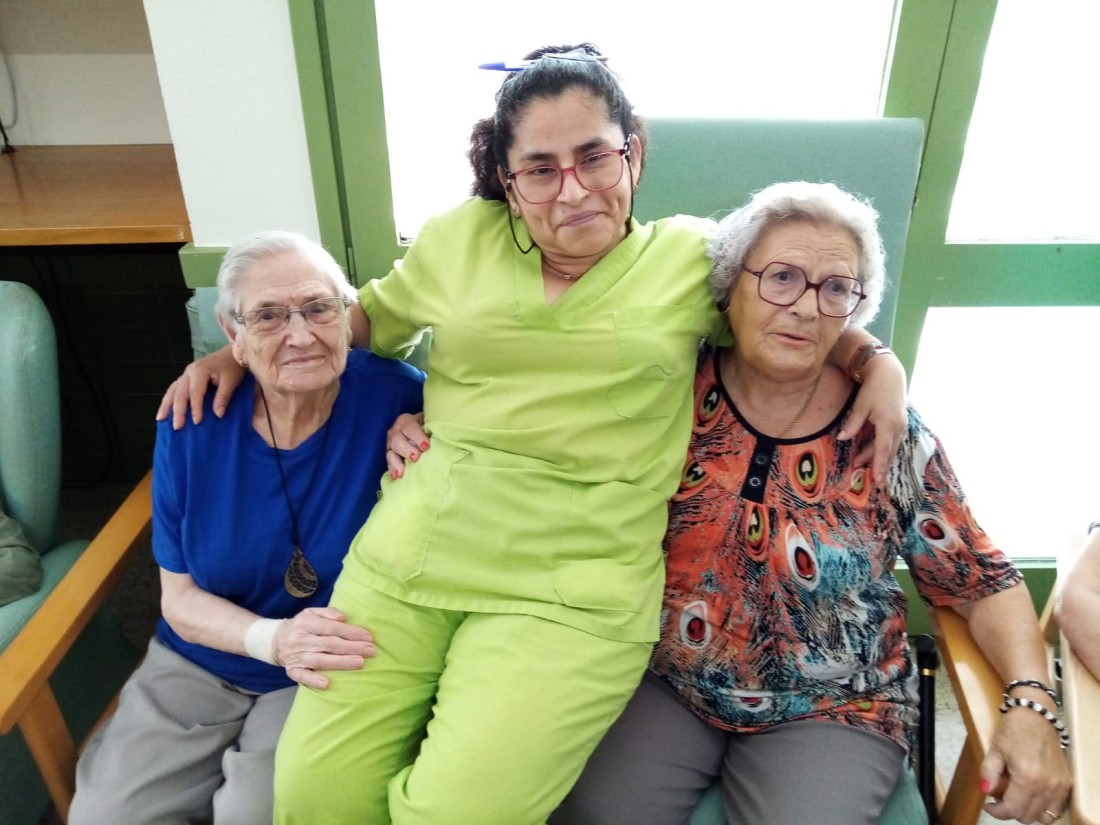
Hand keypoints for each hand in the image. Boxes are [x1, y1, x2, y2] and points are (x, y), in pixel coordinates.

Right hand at [156, 346, 244, 429]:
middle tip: (177, 427)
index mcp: (199, 371)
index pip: (195, 392)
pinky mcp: (186, 377)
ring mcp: (186, 374)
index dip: (195, 408)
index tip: (197, 422)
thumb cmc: (232, 367)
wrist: (232, 353)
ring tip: (161, 419)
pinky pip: (174, 389)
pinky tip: (164, 410)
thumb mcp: (231, 381)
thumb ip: (223, 397)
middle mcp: (189, 372)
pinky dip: (168, 400)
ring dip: (166, 405)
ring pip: (173, 390)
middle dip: (178, 411)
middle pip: (180, 393)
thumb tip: (218, 415)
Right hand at [273, 607, 374, 689]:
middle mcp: (300, 640)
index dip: (350, 632)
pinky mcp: (292, 670)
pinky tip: (327, 683)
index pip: (331, 628)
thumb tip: (343, 618)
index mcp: (306, 623)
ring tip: (359, 663)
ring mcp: (296, 656)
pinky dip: (314, 680)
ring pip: (320, 660)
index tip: (368, 637)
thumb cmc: (300, 626)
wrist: (274, 641)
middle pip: (329, 644)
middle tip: (371, 651)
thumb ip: (328, 613)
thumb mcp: (311, 613)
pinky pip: (303, 676)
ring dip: (341, 662)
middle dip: (352, 647)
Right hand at [386, 412, 428, 478]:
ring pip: (391, 453)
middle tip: (416, 458)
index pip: (410, 428)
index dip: (418, 437)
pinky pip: (390, 463)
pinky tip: (396, 477)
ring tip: (401, 472)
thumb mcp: (430, 423)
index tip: (426, 446)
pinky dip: (393, 470)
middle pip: (397, 440)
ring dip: (396, 463)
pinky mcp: (391, 456)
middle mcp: (396, 432)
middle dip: (407, 450)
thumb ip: (433, 428)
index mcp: (406, 421)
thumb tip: (443, 436)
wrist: (422, 431)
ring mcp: (391, 445)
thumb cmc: (428, 427)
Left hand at [838, 352, 906, 483]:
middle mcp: (898, 427)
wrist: (889, 373)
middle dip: (880, 466)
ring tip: (861, 465)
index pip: (882, 450)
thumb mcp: (861, 406)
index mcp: (888, 424)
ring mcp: (900, 425)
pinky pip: (891, 440)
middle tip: (874, 482)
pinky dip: (882, 448)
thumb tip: (842, 439)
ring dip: (878, 457)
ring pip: (890, 447)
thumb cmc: (874, 388)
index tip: (876, 480)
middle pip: (888, 452)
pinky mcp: (898, 422)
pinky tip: (871, 452)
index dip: (878, 465)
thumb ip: (853, 425)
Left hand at [980, 695, 1071, 822]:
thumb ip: (988, 773)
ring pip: (1044, 816)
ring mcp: (1059, 786)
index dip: (997, 812)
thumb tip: (986, 791)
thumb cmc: (1014, 730)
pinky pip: (1057, 808)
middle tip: (1001, 797)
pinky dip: (1044, 807)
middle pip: (1028, 816)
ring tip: (1016, 796)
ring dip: (1028, 811)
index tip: (988, 805)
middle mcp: (1047, 786)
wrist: (1036, 714)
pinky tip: (1032, 795)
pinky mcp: (1066, 782)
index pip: (1012, 810)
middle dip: (1011, 811)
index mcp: (1027, 778)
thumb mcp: (995, 749)